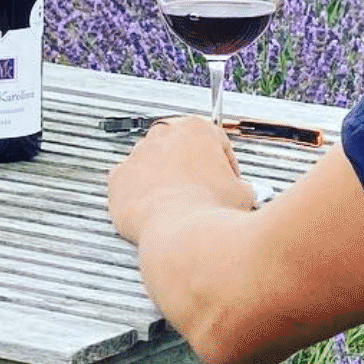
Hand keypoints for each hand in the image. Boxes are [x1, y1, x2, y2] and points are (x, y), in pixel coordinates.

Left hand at [107, 116, 256, 244]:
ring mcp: (138, 154)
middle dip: (190, 167)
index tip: (226, 182)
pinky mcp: (118, 177)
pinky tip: (152, 208)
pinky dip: (139, 194)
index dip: (225, 166)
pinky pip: (129, 183)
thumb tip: (241, 192)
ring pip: (152, 162)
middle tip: (201, 192)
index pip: (215, 142)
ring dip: (163, 179)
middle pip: (181, 148)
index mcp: (198, 128)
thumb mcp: (244, 194)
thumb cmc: (210, 211)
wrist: (180, 234)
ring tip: (176, 203)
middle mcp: (164, 135)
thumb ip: (241, 186)